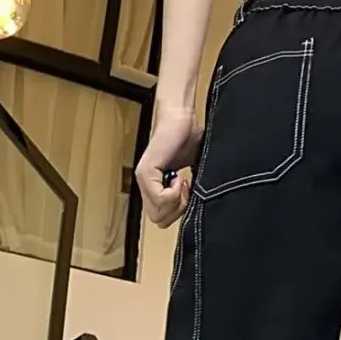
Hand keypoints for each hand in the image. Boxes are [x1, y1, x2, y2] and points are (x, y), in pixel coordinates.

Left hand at [135, 108, 202, 228]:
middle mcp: (144, 188)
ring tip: (183, 182)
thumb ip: (187, 196)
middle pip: (160, 220)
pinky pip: (161, 200)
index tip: (189, 191)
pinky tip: (178, 176)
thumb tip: (198, 213)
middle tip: (186, 188)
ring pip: (159, 214)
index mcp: (153, 190)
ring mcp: (143, 180)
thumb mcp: (191, 176)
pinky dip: (175, 193)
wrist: (181, 118)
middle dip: (179, 210)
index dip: (180, 212)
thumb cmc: (187, 141)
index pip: (162, 220)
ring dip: (178, 201)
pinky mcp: (146, 172)